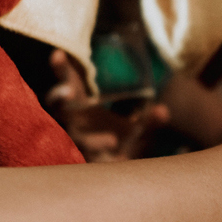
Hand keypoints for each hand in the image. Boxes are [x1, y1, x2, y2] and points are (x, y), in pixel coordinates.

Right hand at [45, 49, 168, 162]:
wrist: (114, 167)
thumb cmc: (115, 134)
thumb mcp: (134, 125)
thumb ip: (149, 118)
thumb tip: (164, 111)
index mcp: (80, 103)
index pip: (66, 81)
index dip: (60, 68)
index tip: (58, 53)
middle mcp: (73, 120)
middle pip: (57, 107)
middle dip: (59, 97)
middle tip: (68, 91)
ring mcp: (76, 140)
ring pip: (77, 139)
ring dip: (93, 140)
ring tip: (112, 140)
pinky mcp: (86, 162)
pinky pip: (92, 162)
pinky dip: (107, 162)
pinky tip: (123, 163)